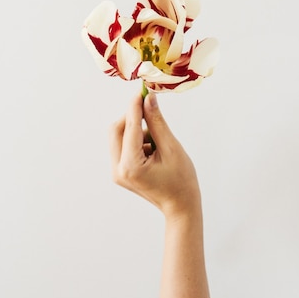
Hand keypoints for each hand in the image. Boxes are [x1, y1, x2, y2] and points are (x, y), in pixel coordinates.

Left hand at [109, 92, 200, 218]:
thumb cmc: (181, 180)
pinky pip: (123, 146)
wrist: (180, 206)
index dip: (135, 106)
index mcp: (131, 166)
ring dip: (136, 130)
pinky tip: (154, 150)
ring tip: (158, 141)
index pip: (129, 127)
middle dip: (132, 117)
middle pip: (117, 130)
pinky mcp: (121, 171)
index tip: (142, 90)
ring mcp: (117, 172)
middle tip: (150, 109)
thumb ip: (157, 122)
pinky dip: (136, 140)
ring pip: (119, 137)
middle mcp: (118, 170)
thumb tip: (148, 99)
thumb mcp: (171, 147)